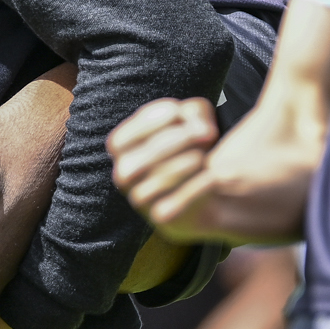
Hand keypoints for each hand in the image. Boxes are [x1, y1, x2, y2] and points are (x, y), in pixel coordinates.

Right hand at [108, 96, 226, 241]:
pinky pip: (172, 207)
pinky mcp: (163, 218)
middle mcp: (126, 179)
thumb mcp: (193, 122)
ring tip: (203, 156)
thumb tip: (201, 128)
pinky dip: (193, 188)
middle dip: (170, 142)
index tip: (176, 110)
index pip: (118, 142)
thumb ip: (193, 114)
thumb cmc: (190, 148)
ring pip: (151, 186)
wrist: (205, 193)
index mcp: (123, 153)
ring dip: (182, 165)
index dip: (144, 124)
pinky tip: (211, 176)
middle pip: (132, 164)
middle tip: (204, 131)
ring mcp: (142, 202)